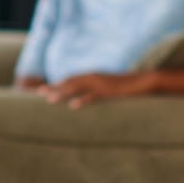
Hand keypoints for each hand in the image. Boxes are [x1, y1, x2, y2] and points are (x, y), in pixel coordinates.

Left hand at [40, 70, 154, 108]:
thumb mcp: (107, 88)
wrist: (144, 81)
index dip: (56, 84)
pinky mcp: (110, 92)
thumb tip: (83, 99)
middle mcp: (94, 77)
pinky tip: (73, 106)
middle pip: (69, 82)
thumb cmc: (126, 87)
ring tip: (50, 100)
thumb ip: (94, 91)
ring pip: (78, 88)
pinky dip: (83, 100)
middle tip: (39, 93)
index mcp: (92, 76)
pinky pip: (94, 96)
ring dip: (63, 93)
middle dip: (54, 87)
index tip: (42, 90)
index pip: (70, 80)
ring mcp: (101, 84)